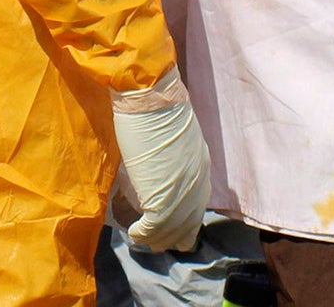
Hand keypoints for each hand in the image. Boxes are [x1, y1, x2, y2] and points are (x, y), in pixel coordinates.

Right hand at [111, 67, 211, 253]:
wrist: (150, 97)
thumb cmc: (156, 107)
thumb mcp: (174, 137)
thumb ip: (173, 159)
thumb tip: (159, 171)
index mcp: (201, 169)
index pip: (196, 208)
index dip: (180, 220)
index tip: (164, 224)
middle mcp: (198, 186)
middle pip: (188, 227)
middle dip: (168, 234)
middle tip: (150, 236)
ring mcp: (182, 195)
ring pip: (171, 232)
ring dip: (154, 237)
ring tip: (139, 235)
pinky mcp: (163, 200)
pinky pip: (154, 229)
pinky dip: (141, 234)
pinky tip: (133, 231)